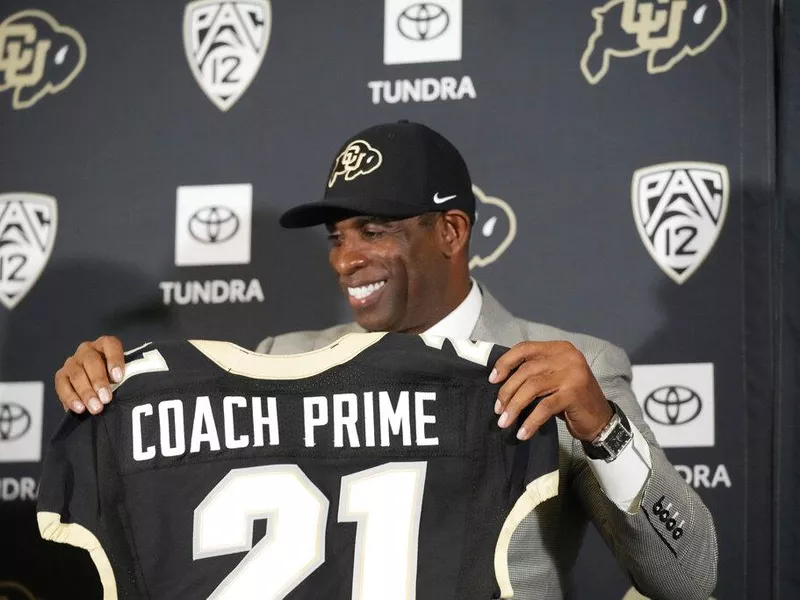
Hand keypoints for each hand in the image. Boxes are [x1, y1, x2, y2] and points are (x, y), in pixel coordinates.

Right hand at [54, 336, 124, 414]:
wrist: (98, 389)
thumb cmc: (115, 378)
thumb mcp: (123, 374)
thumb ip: (127, 376)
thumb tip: (134, 387)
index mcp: (105, 345)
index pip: (110, 345)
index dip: (114, 360)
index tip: (118, 377)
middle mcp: (87, 350)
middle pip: (91, 361)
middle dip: (99, 381)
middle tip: (106, 398)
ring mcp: (73, 362)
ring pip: (77, 374)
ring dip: (86, 393)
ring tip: (96, 407)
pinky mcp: (61, 376)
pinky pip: (62, 386)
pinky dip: (71, 398)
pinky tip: (79, 408)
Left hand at [490, 341, 612, 441]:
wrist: (601, 419)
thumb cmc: (571, 398)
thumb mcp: (553, 378)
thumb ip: (534, 372)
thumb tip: (499, 379)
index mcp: (559, 348)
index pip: (525, 348)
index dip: (505, 362)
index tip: (492, 379)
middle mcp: (567, 356)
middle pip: (526, 370)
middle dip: (507, 390)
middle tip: (498, 409)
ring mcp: (572, 374)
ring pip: (532, 387)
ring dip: (514, 406)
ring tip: (504, 421)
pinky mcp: (574, 393)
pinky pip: (544, 407)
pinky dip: (530, 421)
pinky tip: (522, 432)